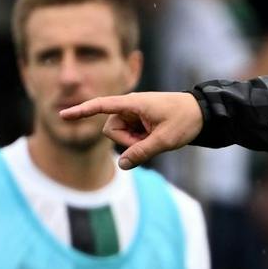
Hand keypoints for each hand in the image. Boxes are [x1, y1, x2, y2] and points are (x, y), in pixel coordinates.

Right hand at [60, 92, 203, 168]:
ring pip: (120, 135)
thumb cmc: (185, 120)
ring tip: (156, 137)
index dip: (82, 111)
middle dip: (126, 141)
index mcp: (133, 103)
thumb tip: (122, 165)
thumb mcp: (165, 139)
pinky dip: (139, 141)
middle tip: (150, 140)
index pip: (102, 106)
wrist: (203, 113)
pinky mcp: (138, 121)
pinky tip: (155, 137)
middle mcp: (129, 106)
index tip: (64, 115)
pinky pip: (130, 136)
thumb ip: (142, 152)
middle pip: (110, 130)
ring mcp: (133, 114)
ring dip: (134, 141)